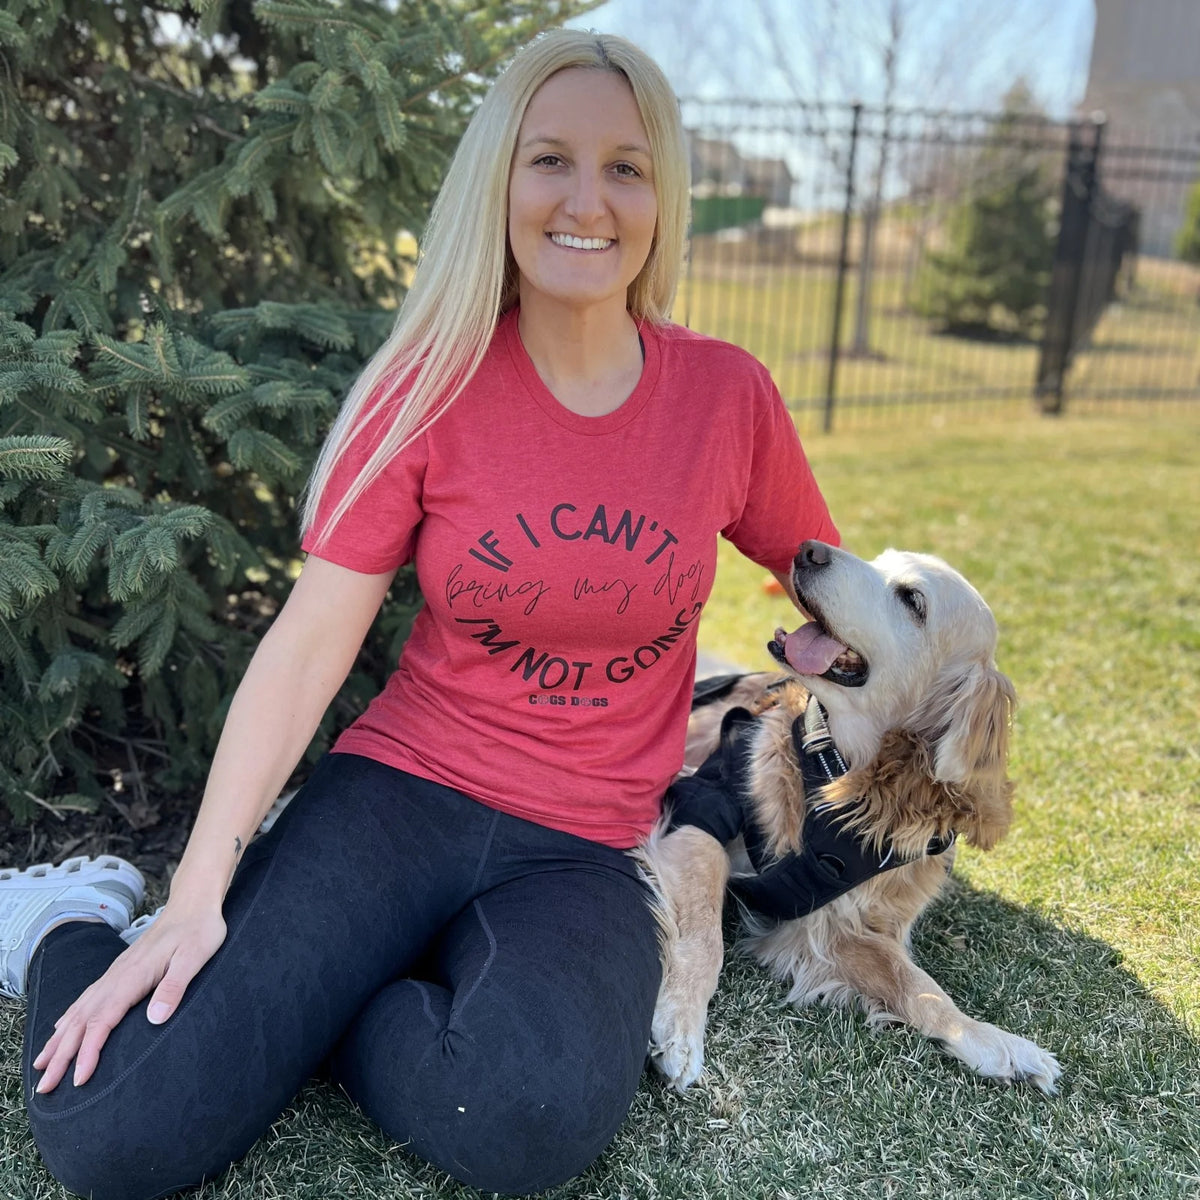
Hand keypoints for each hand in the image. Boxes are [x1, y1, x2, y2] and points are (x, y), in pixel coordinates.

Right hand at [32, 902, 226, 1093]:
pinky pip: (87, 999)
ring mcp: (116, 973)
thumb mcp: (195, 957)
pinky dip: (70, 1018)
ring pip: (80, 1011)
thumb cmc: (199, 930)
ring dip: (59, 1040)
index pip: (103, 1020)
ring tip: (41, 1065)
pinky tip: (61, 1029)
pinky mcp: (120, 971)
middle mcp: (117, 976)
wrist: (194, 903)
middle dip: (61, 1055)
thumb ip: (174, 987)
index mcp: (133, 976)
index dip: (88, 1051)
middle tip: (44, 1087)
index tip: (79, 1079)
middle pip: (82, 1020)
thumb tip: (156, 1019)